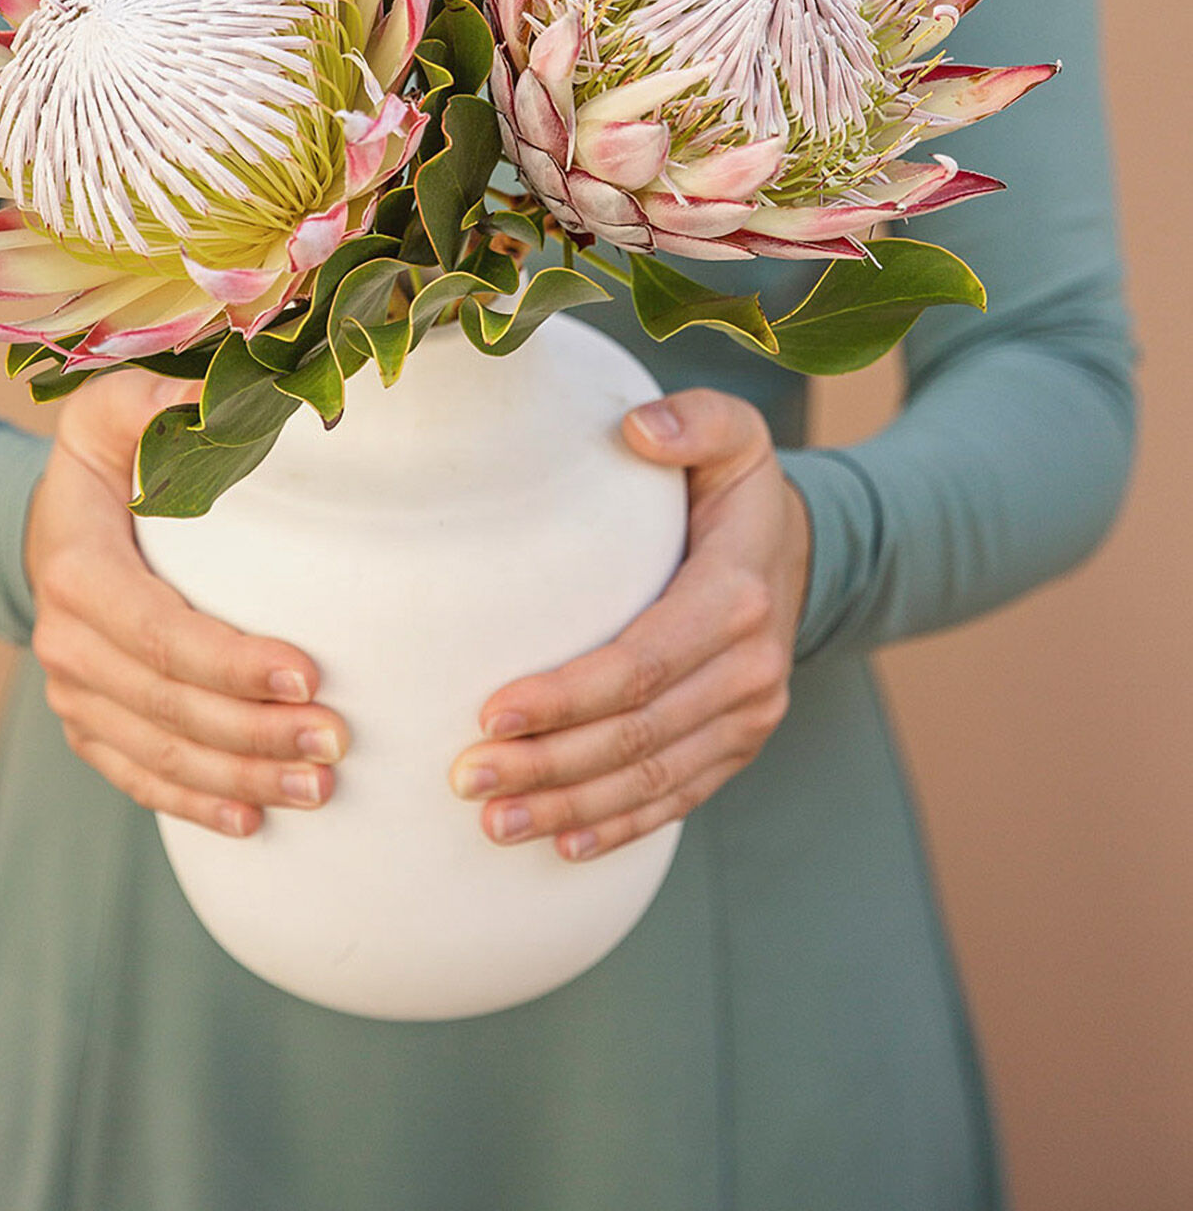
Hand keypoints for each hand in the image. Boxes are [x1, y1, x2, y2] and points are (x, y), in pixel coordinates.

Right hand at [26, 368, 348, 837]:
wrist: (52, 515)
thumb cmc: (109, 453)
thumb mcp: (117, 410)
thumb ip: (161, 403)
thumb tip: (219, 402)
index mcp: (77, 569)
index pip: (160, 632)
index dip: (232, 662)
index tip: (309, 673)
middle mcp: (65, 641)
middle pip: (168, 706)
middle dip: (255, 731)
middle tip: (338, 741)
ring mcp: (73, 691)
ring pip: (159, 752)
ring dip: (240, 777)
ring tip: (321, 788)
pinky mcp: (88, 723)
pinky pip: (138, 777)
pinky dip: (193, 804)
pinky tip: (253, 823)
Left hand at [449, 387, 810, 861]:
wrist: (801, 546)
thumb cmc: (734, 485)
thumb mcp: (734, 432)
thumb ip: (695, 421)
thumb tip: (640, 429)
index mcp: (736, 596)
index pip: (642, 663)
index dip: (568, 696)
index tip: (492, 712)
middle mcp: (751, 668)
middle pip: (638, 735)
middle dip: (549, 764)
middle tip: (465, 777)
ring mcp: (751, 716)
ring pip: (653, 779)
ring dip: (571, 807)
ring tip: (493, 820)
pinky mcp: (740, 745)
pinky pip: (680, 799)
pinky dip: (622, 827)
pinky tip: (562, 845)